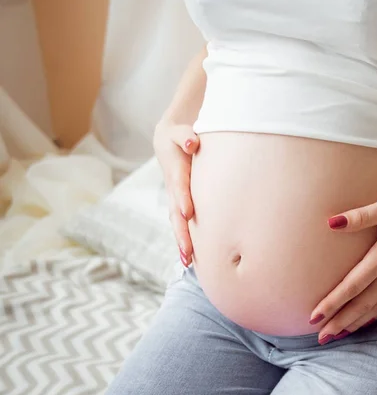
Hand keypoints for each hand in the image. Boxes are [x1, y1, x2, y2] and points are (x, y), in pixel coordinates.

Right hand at [153, 120, 199, 265]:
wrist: (167, 142)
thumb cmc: (178, 136)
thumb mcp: (180, 132)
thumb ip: (185, 137)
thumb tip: (192, 143)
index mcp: (176, 171)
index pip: (180, 186)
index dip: (183, 198)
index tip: (188, 212)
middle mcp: (173, 190)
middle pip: (176, 214)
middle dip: (181, 232)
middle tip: (188, 251)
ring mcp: (175, 199)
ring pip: (177, 223)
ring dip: (182, 242)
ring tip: (188, 261)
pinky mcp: (179, 205)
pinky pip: (181, 225)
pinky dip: (184, 240)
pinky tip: (191, 259)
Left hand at [309, 189, 376, 343]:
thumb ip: (360, 216)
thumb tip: (331, 223)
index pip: (352, 286)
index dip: (332, 303)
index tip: (314, 316)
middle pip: (361, 304)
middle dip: (339, 321)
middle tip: (320, 337)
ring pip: (375, 308)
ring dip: (354, 322)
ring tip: (337, 334)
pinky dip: (374, 315)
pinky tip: (365, 320)